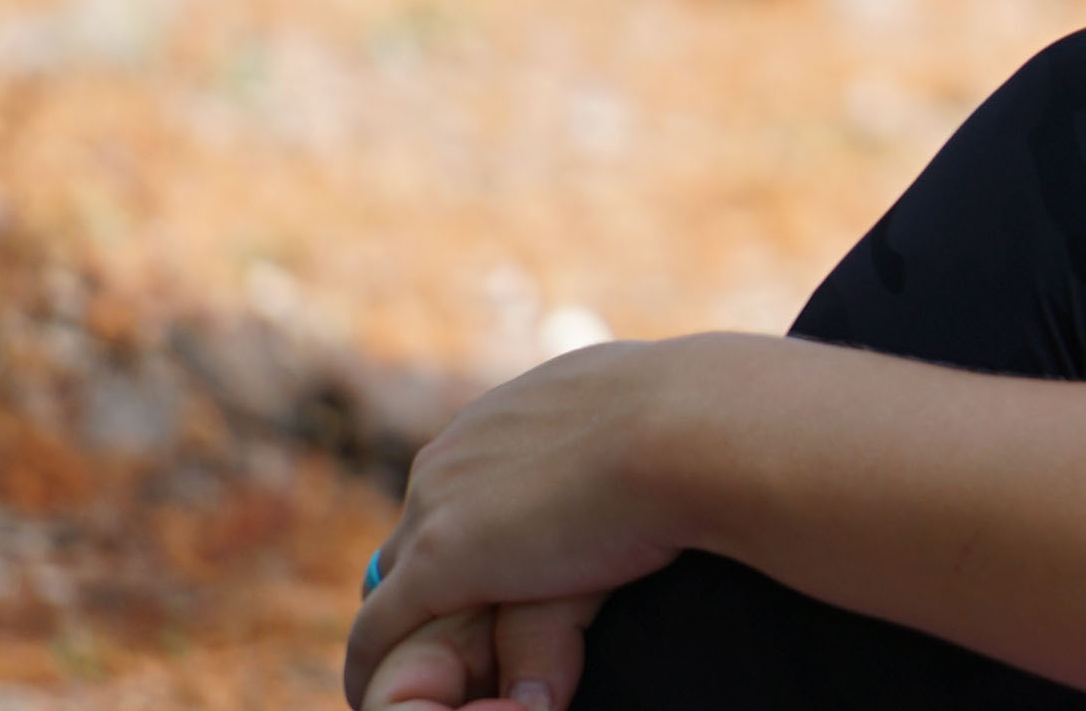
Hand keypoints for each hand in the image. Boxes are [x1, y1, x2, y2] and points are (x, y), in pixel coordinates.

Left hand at [343, 337, 720, 706]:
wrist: (694, 429)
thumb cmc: (712, 419)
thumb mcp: (675, 405)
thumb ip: (653, 423)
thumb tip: (698, 419)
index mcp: (517, 407)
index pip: (473, 474)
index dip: (488, 526)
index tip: (508, 568)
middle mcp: (463, 445)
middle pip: (425, 524)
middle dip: (440, 575)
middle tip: (464, 635)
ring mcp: (442, 504)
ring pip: (399, 578)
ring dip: (417, 625)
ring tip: (426, 678)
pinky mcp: (439, 565)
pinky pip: (379, 629)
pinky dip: (373, 667)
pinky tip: (380, 698)